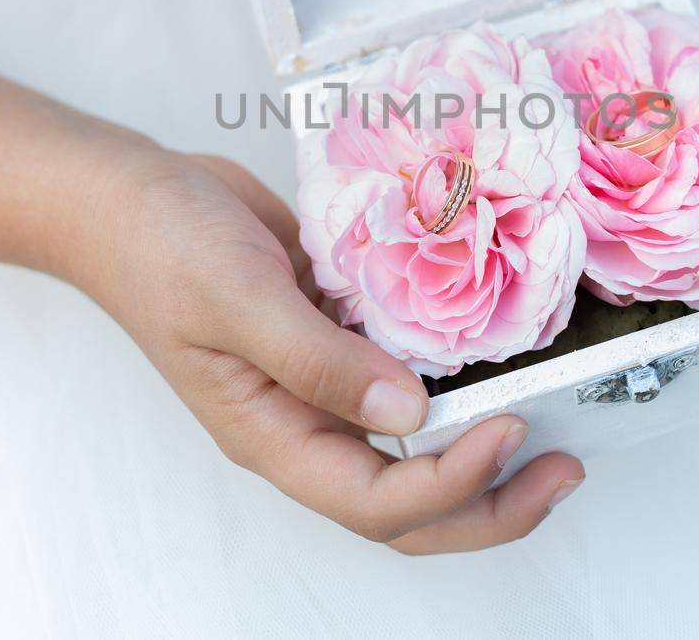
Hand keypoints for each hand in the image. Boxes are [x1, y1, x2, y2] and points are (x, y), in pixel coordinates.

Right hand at [76, 150, 584, 553]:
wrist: (133, 196)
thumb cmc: (161, 250)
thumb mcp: (238, 300)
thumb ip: (318, 360)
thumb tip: (411, 411)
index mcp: (275, 436)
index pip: (378, 502)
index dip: (452, 484)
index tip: (511, 427)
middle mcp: (308, 424)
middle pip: (411, 502)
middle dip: (493, 500)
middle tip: (565, 466)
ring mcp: (327, 382)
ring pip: (417, 445)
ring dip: (485, 445)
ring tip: (556, 417)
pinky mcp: (341, 334)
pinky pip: (409, 373)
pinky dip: (458, 375)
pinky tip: (502, 348)